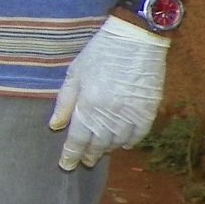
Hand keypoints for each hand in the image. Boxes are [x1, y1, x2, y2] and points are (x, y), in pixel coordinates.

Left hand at [49, 16, 169, 170]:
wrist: (137, 38)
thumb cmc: (100, 52)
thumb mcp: (75, 73)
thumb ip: (65, 102)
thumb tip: (55, 126)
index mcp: (89, 105)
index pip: (78, 139)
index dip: (71, 154)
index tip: (66, 165)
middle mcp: (110, 114)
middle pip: (98, 143)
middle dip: (89, 154)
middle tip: (84, 161)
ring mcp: (132, 113)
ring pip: (117, 141)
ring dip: (107, 149)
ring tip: (100, 152)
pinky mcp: (149, 109)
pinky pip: (139, 134)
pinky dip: (129, 141)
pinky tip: (122, 143)